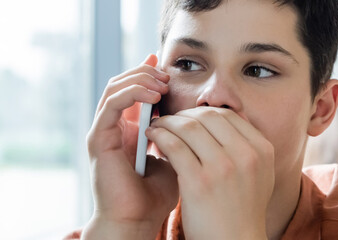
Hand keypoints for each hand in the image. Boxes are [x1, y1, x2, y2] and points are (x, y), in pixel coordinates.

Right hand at [83, 54, 177, 238]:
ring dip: (140, 79)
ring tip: (163, 82)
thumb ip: (183, 137)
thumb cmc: (157, 194)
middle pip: (123, 83)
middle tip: (168, 72)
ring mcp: (104, 131)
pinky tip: (153, 94)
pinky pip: (111, 105)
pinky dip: (132, 94)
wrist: (137, 220)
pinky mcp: (98, 139)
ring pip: (115, 88)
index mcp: (130, 129)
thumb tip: (204, 117)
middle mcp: (114, 127)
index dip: (151, 76)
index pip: (137, 91)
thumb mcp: (178, 157)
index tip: (172, 68)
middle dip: (147, 73)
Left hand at [147, 106, 274, 238]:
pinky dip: (160, 136)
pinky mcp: (199, 182)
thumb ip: (248, 147)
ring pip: (189, 127)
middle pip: (208, 116)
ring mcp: (223, 167)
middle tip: (169, 120)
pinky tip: (153, 138)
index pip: (228, 115)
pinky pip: (174, 146)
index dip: (203, 113)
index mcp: (262, 150)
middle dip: (184, 114)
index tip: (188, 119)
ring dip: (168, 122)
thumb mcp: (260, 175)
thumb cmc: (242, 211)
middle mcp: (246, 154)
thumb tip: (228, 118)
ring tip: (157, 127)